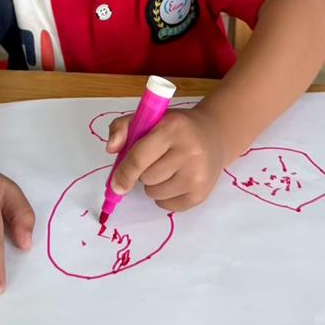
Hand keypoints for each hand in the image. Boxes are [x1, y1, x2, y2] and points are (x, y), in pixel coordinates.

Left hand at [106, 107, 227, 211]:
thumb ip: (122, 127)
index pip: (139, 158)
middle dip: (143, 172)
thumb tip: (111, 149)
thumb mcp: (149, 118)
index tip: (115, 184)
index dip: (123, 173)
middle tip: (156, 160)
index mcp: (172, 128)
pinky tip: (176, 179)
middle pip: (146, 178)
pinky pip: (167, 206)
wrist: (214, 135)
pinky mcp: (201, 194)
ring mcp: (197, 175)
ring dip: (153, 185)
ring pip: (154, 194)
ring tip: (167, 169)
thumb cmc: (176, 128)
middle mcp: (189, 152)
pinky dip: (164, 196)